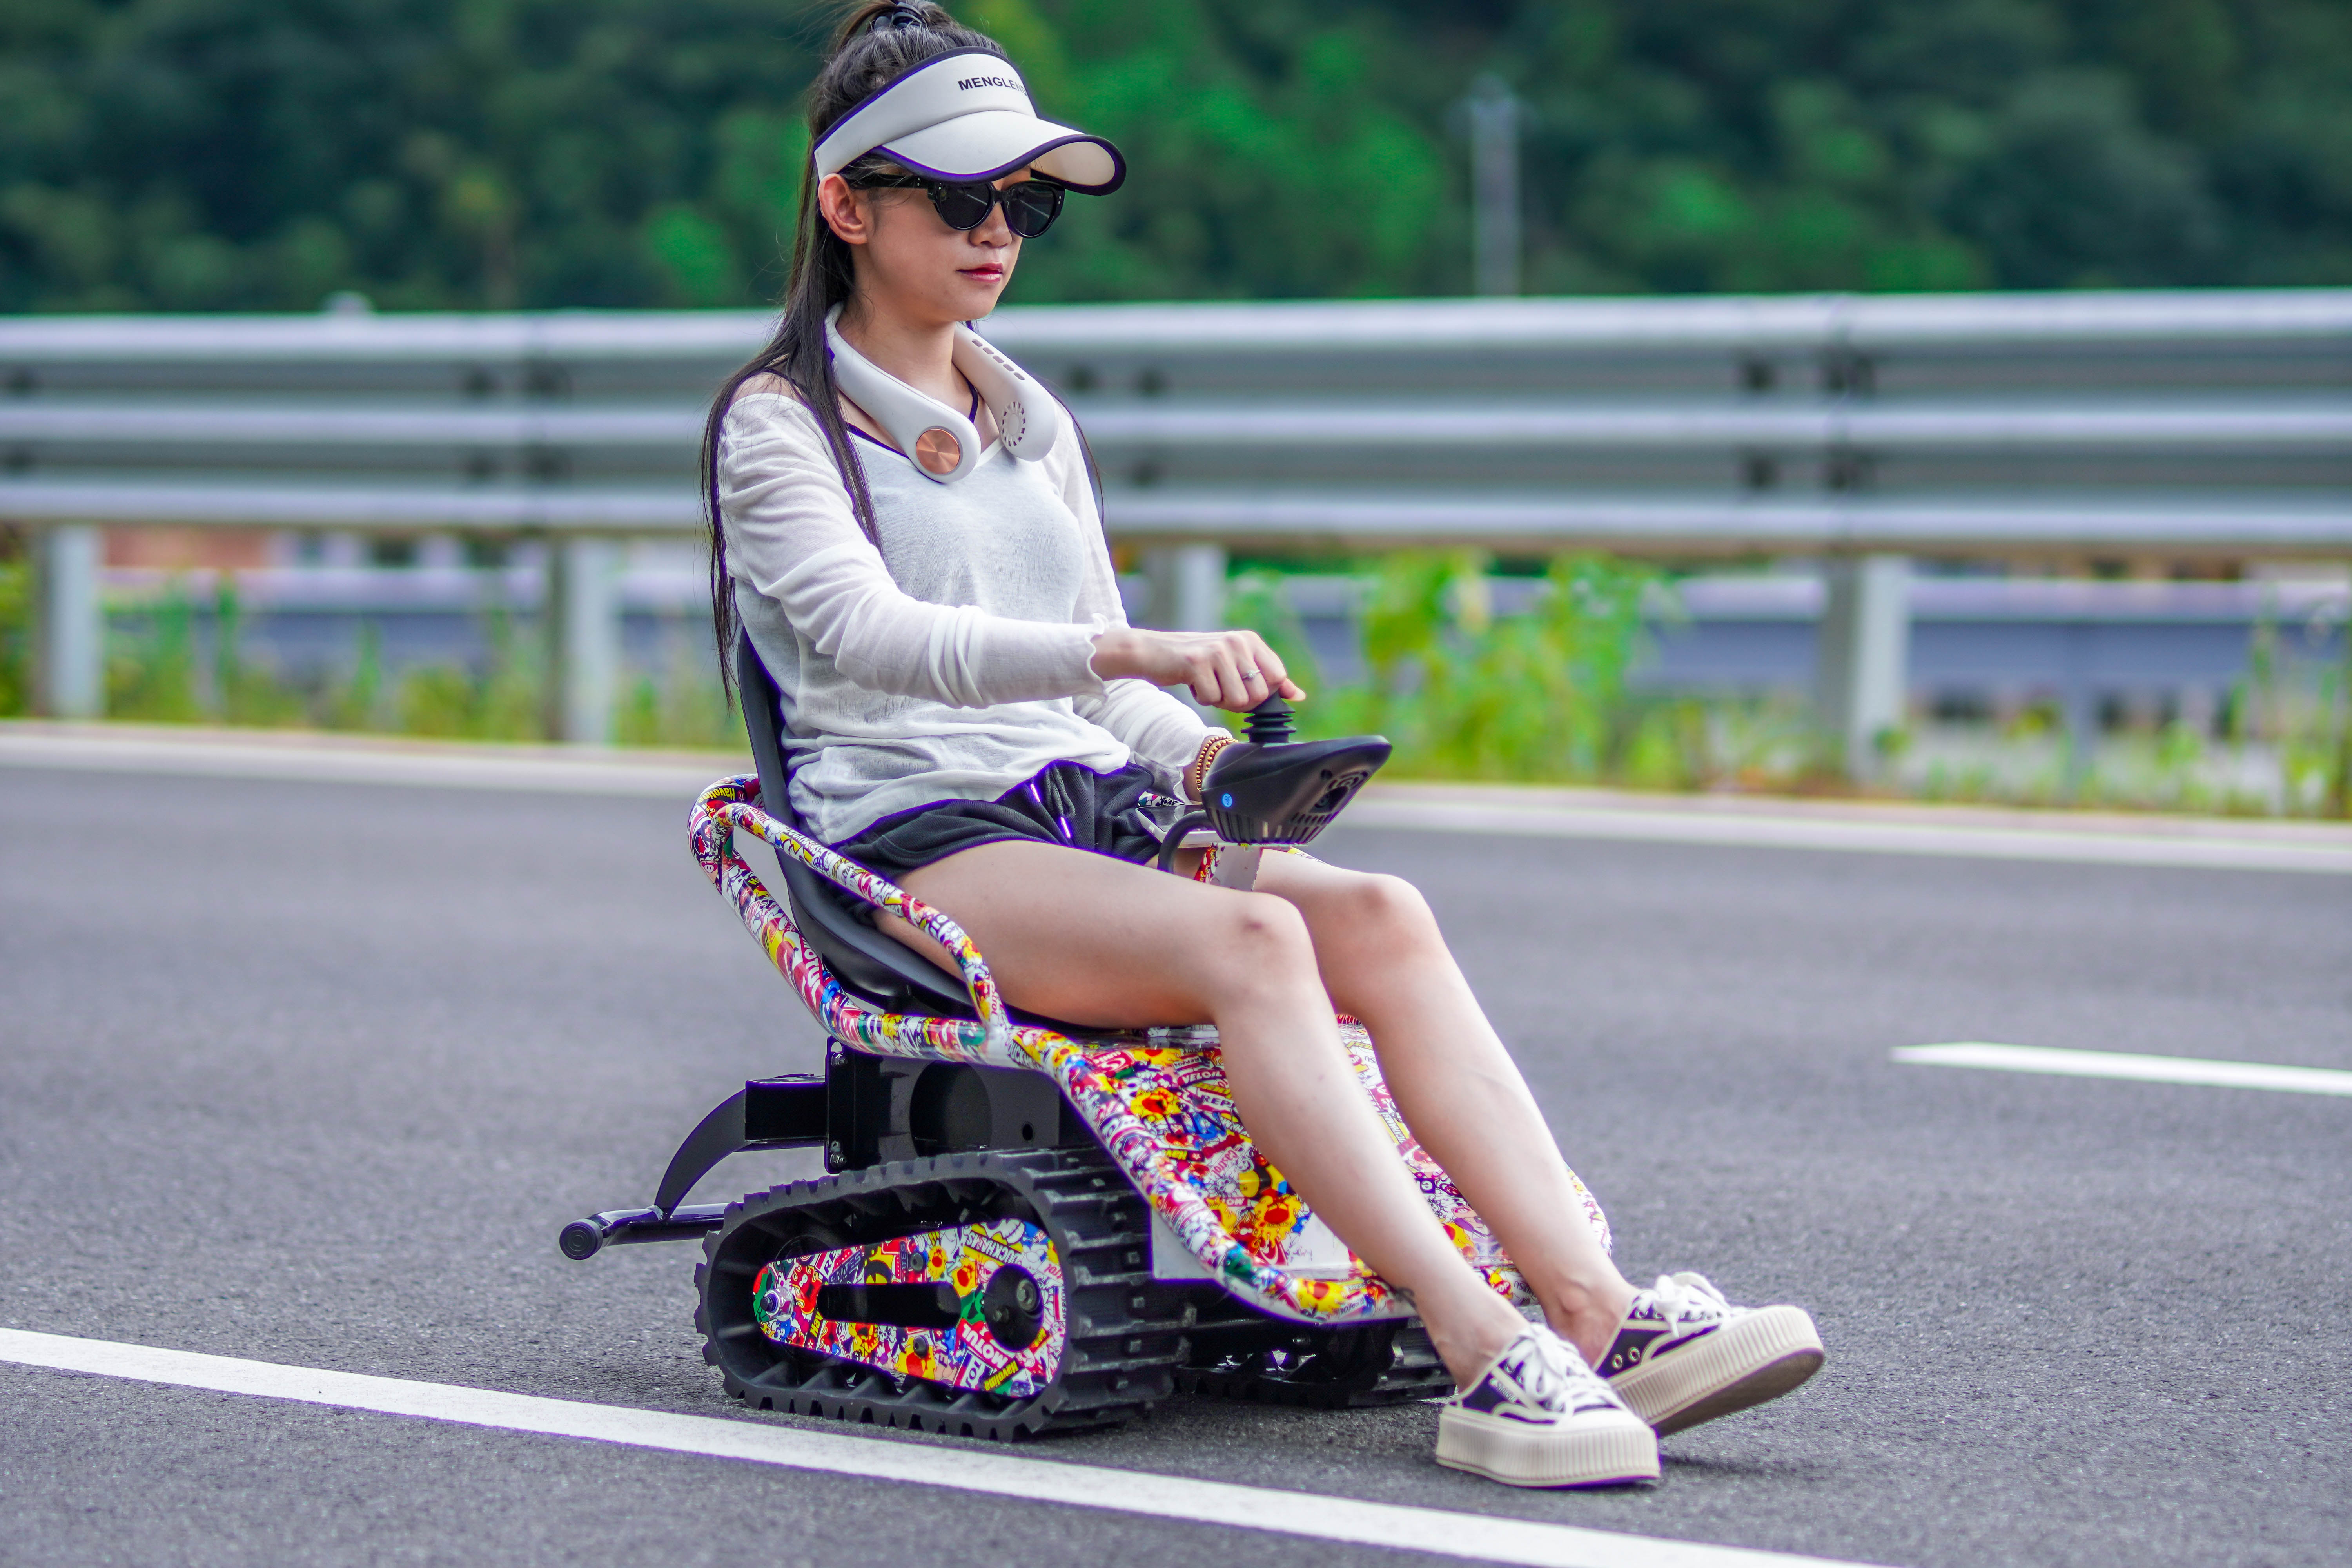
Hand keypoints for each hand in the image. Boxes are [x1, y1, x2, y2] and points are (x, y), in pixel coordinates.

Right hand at [1088, 626, 1305, 711]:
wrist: (1153, 652)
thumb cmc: (1197, 663)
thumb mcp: (1235, 666)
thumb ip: (1268, 679)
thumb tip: (1299, 695)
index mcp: (1250, 640)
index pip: (1278, 678)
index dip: (1261, 693)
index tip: (1240, 686)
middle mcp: (1237, 641)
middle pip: (1258, 694)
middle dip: (1238, 701)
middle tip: (1219, 686)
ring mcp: (1217, 651)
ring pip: (1237, 699)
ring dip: (1219, 700)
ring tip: (1205, 682)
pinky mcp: (1197, 662)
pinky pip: (1211, 698)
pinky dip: (1201, 698)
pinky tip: (1192, 682)